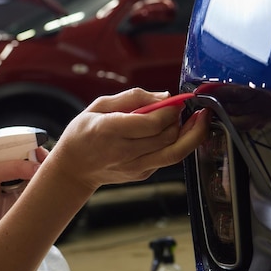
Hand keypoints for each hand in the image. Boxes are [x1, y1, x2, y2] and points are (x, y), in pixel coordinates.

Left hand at [0, 148, 47, 232]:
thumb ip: (12, 168)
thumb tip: (36, 167)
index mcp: (2, 153)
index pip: (24, 143)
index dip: (36, 147)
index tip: (42, 156)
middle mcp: (13, 165)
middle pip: (36, 157)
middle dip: (43, 162)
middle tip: (45, 171)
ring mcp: (20, 180)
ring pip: (39, 174)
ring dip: (44, 177)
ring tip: (44, 182)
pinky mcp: (24, 194)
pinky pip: (38, 189)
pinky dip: (42, 189)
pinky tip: (43, 191)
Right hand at [48, 88, 209, 193]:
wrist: (74, 168)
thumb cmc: (84, 133)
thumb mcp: (99, 105)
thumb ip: (133, 98)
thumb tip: (165, 97)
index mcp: (109, 130)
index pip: (152, 123)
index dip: (171, 111)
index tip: (176, 101)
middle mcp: (123, 152)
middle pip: (168, 138)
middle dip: (183, 120)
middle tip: (185, 109)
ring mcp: (135, 167)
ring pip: (175, 153)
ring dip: (190, 135)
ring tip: (197, 120)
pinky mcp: (143, 174)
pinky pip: (167, 158)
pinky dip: (177, 143)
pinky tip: (176, 132)